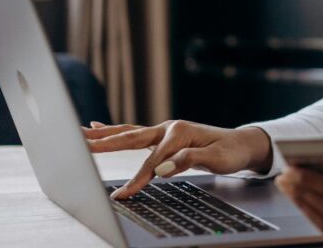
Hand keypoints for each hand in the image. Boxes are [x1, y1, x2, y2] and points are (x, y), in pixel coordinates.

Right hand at [83, 120, 272, 199]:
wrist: (242, 143)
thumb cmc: (230, 152)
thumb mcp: (216, 159)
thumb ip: (188, 160)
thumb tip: (161, 169)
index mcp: (180, 132)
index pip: (153, 160)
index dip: (138, 178)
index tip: (123, 195)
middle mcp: (169, 128)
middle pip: (131, 136)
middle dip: (105, 141)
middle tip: (80, 142)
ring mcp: (165, 130)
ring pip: (129, 132)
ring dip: (104, 133)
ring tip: (81, 131)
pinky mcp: (163, 136)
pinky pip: (134, 134)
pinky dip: (115, 131)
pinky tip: (98, 126)